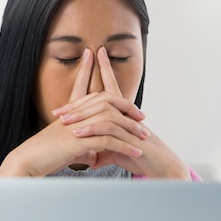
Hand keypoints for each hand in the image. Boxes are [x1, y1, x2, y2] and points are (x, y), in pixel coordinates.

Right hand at [0, 48, 146, 176]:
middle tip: (142, 116)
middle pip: (107, 102)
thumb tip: (94, 155)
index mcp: (72, 114)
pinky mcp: (79, 142)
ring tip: (145, 138)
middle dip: (127, 107)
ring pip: (112, 121)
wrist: (26, 164)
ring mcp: (78, 127)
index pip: (86, 89)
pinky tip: (136, 153)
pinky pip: (109, 141)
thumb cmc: (45, 158)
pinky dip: (124, 147)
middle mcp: (76, 116)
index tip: (111, 73)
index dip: (99, 78)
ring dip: (131, 129)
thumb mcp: (68, 151)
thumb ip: (83, 149)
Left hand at [57, 47, 190, 179]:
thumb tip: (91, 158)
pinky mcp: (132, 135)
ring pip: (103, 110)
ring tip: (63, 123)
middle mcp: (127, 114)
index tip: (96, 53)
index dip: (106, 68)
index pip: (112, 86)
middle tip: (58, 111)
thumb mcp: (118, 153)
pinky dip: (92, 129)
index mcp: (123, 114)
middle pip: (102, 97)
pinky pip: (109, 127)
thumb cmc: (141, 158)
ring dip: (81, 116)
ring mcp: (130, 122)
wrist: (162, 167)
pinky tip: (78, 133)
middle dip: (79, 102)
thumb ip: (104, 151)